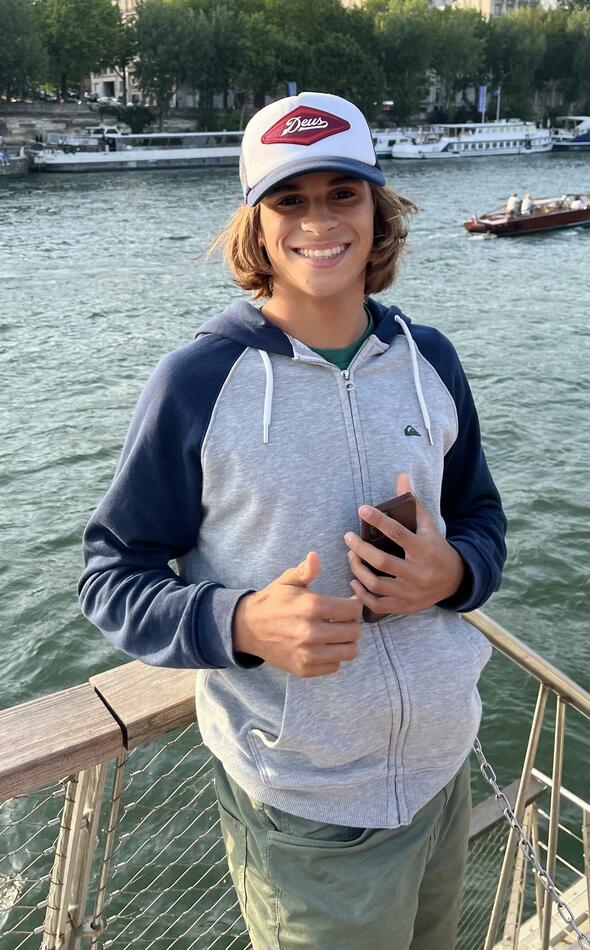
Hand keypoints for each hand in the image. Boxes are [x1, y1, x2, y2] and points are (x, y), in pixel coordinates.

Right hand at [232, 552, 362, 676]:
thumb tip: (315, 556)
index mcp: (311, 607)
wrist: (248, 628)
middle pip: (354, 632)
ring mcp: (307, 654)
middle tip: (343, 620)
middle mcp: (311, 632)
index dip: (355, 605)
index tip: (349, 604)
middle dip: (352, 624)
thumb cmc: (273, 601)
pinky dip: (334, 657)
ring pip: (349, 652)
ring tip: (338, 634)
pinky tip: (325, 646)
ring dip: (347, 642)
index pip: (353, 610)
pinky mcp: (304, 669)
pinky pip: (335, 666)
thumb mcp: (287, 581)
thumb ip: (305, 570)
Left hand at [344, 473, 464, 617]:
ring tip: (350, 556)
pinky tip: (354, 581)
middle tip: (348, 537)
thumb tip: (401, 476)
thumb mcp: (428, 526)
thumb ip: (413, 504)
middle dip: (360, 548)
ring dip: (358, 570)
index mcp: (424, 550)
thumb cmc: (436, 548)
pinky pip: (378, 604)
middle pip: (382, 561)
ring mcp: (410, 592)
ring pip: (377, 584)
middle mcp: (417, 573)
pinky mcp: (405, 606)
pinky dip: (363, 594)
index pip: (398, 533)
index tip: (362, 509)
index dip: (378, 520)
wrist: (454, 581)